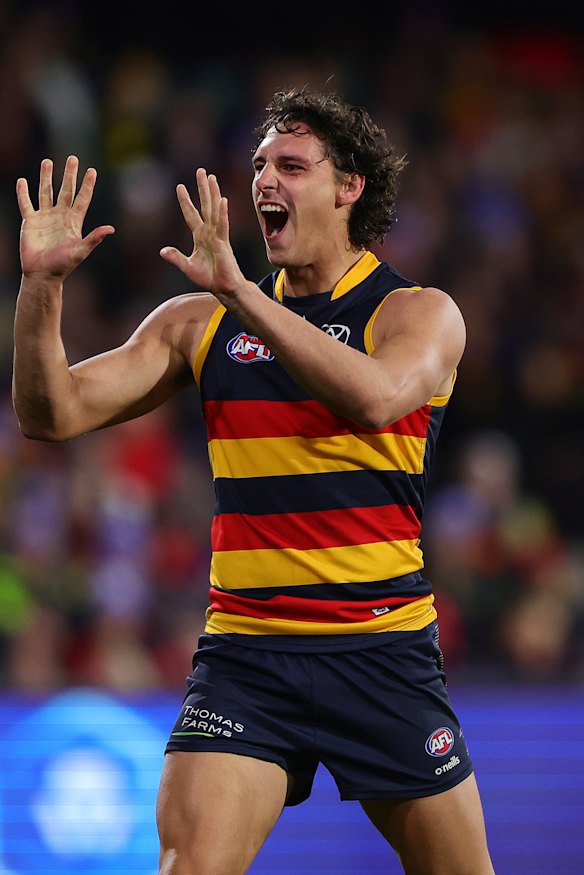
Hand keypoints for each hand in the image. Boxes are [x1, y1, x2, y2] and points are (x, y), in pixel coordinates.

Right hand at [16, 155, 114, 280]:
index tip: (92, 170)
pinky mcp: (30, 221)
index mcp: (74, 222)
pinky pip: (26, 203)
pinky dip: (23, 193)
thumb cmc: (63, 265)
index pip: (82, 198)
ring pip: (46, 192)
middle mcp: (60, 216)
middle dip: (69, 174)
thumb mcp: (81, 251)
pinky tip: (23, 181)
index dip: (87, 185)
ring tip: (47, 162)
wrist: (42, 274)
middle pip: (65, 190)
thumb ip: (95, 238)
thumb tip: (111, 229)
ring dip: (46, 177)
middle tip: (73, 158)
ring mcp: (45, 217)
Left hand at [160, 168, 245, 300]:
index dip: (185, 201)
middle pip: (205, 206)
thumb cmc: (209, 278)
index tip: (180, 186)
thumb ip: (176, 258)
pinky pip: (223, 226)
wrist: (224, 288)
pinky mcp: (224, 243)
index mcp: (200, 236)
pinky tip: (223, 201)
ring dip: (213, 194)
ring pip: (214, 210)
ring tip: (211, 177)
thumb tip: (162, 251)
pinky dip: (223, 213)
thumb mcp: (188, 267)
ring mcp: (218, 236)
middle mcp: (209, 232)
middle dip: (203, 189)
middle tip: (201, 171)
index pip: (191, 214)